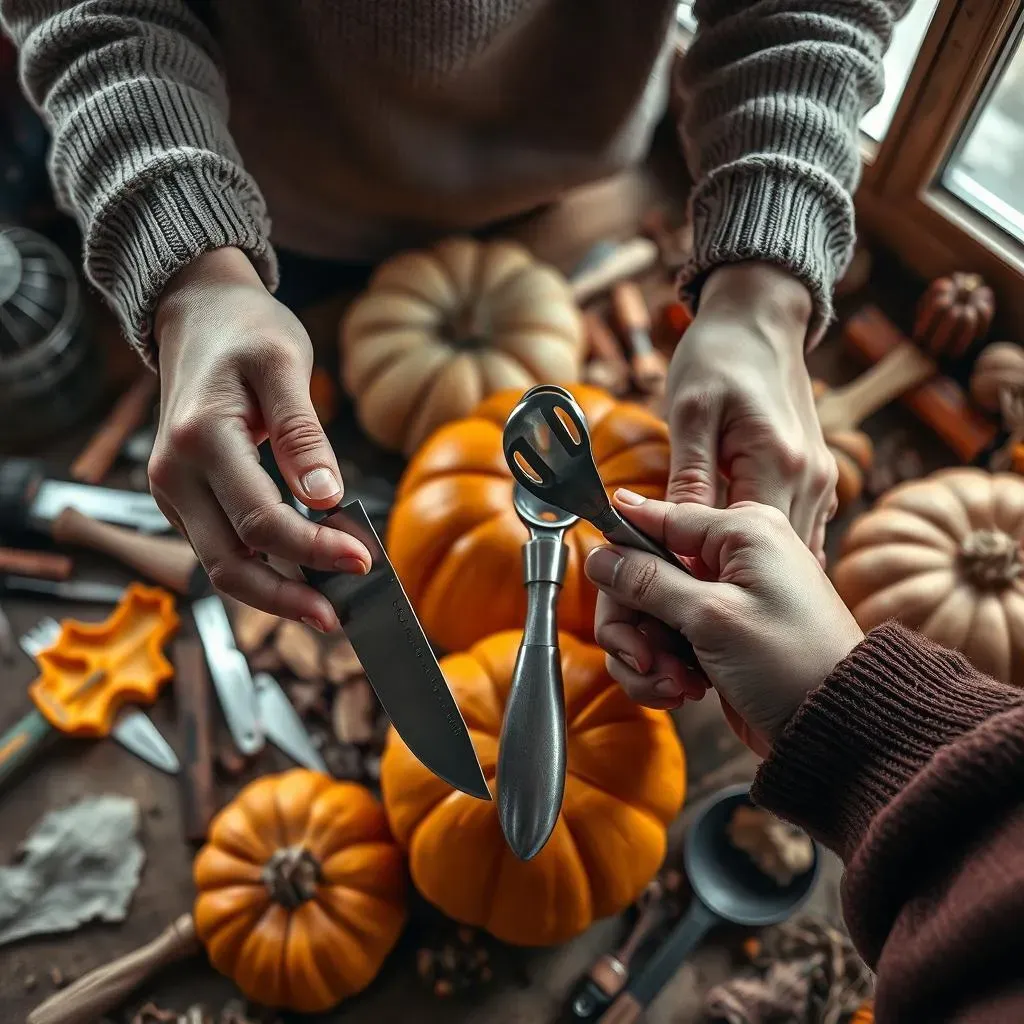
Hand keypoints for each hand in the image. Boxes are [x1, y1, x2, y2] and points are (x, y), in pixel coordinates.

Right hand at [148, 247, 369, 629]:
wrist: (198, 313)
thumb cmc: (245, 331)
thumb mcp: (284, 365)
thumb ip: (303, 435)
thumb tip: (327, 499)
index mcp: (200, 439)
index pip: (261, 521)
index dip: (315, 550)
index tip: (365, 560)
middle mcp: (174, 475)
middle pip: (231, 565)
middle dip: (289, 597)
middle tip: (341, 615)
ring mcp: (172, 492)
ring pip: (221, 568)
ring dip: (274, 594)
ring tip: (328, 605)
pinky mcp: (183, 499)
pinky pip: (220, 550)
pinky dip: (261, 571)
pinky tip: (302, 575)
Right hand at [584, 490, 862, 752]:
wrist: (836, 727)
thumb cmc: (792, 663)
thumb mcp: (711, 617)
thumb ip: (648, 581)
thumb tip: (599, 554)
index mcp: (740, 531)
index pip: (656, 520)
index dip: (621, 549)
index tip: (596, 575)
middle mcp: (732, 556)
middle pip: (643, 574)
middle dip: (633, 624)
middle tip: (642, 660)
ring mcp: (724, 597)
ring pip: (648, 612)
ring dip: (648, 654)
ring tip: (674, 685)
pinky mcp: (719, 633)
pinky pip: (666, 640)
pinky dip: (664, 669)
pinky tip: (683, 691)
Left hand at [666, 263, 836, 563]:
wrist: (759, 318)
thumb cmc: (717, 356)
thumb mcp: (689, 412)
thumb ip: (688, 476)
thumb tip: (667, 531)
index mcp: (779, 463)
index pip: (741, 543)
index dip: (702, 569)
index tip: (663, 583)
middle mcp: (811, 480)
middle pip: (771, 557)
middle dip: (726, 579)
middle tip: (677, 598)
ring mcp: (821, 481)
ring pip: (788, 551)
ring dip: (748, 569)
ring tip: (701, 584)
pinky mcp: (816, 479)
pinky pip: (796, 531)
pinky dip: (766, 550)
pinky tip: (731, 559)